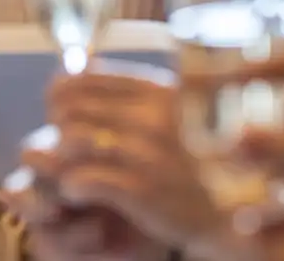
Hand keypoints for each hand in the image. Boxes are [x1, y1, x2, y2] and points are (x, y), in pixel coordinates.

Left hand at [21, 65, 236, 254]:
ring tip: (69, 171)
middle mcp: (152, 115)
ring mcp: (148, 152)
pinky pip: (81, 178)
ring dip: (60, 159)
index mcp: (157, 91)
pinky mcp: (141, 190)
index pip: (83, 77)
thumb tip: (76, 69)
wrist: (226, 215)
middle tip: (65, 148)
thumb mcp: (169, 115)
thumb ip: (129, 93)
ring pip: (70, 140)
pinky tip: (80, 194)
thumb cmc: (190, 164)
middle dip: (57, 128)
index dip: (59, 94)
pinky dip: (70, 186)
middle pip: (70, 107)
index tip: (59, 112)